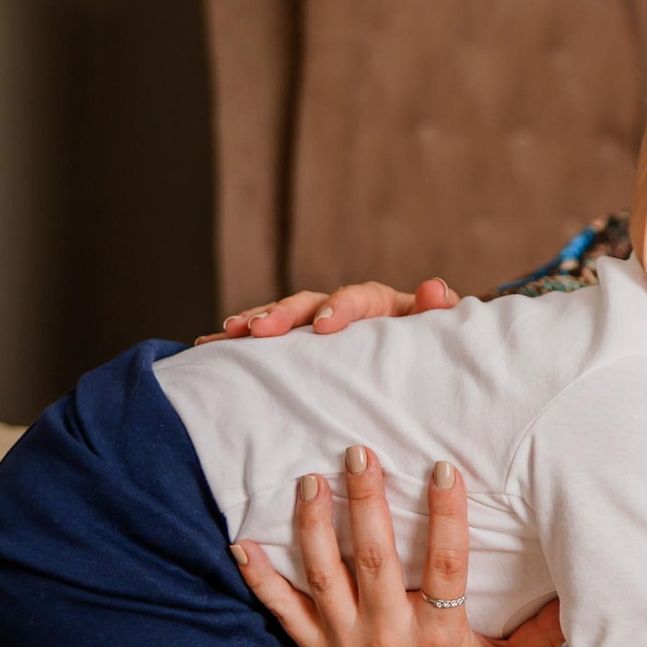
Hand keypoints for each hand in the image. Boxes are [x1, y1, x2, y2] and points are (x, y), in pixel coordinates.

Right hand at [196, 276, 460, 344]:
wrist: (420, 357)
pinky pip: (265, 341)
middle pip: (307, 303)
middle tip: (258, 330)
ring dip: (253, 322)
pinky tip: (208, 346)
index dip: (339, 308)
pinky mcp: (298, 344)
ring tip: (225, 333)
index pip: (355, 298)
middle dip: (282, 314)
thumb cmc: (429, 347)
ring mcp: (314, 324)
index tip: (325, 325)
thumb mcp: (438, 332)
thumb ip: (438, 312)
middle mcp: (339, 307)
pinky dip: (237, 341)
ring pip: (280, 318)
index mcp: (376, 303)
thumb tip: (435, 288)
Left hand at [234, 446, 561, 646]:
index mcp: (440, 637)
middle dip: (365, 503)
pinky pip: (283, 611)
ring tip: (311, 480)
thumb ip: (544, 630)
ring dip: (314, 525)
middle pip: (374, 560)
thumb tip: (580, 588)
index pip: (446, 568)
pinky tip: (244, 543)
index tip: (442, 470)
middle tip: (360, 454)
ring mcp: (347, 643)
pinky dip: (262, 578)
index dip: (445, 517)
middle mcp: (390, 636)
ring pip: (325, 575)